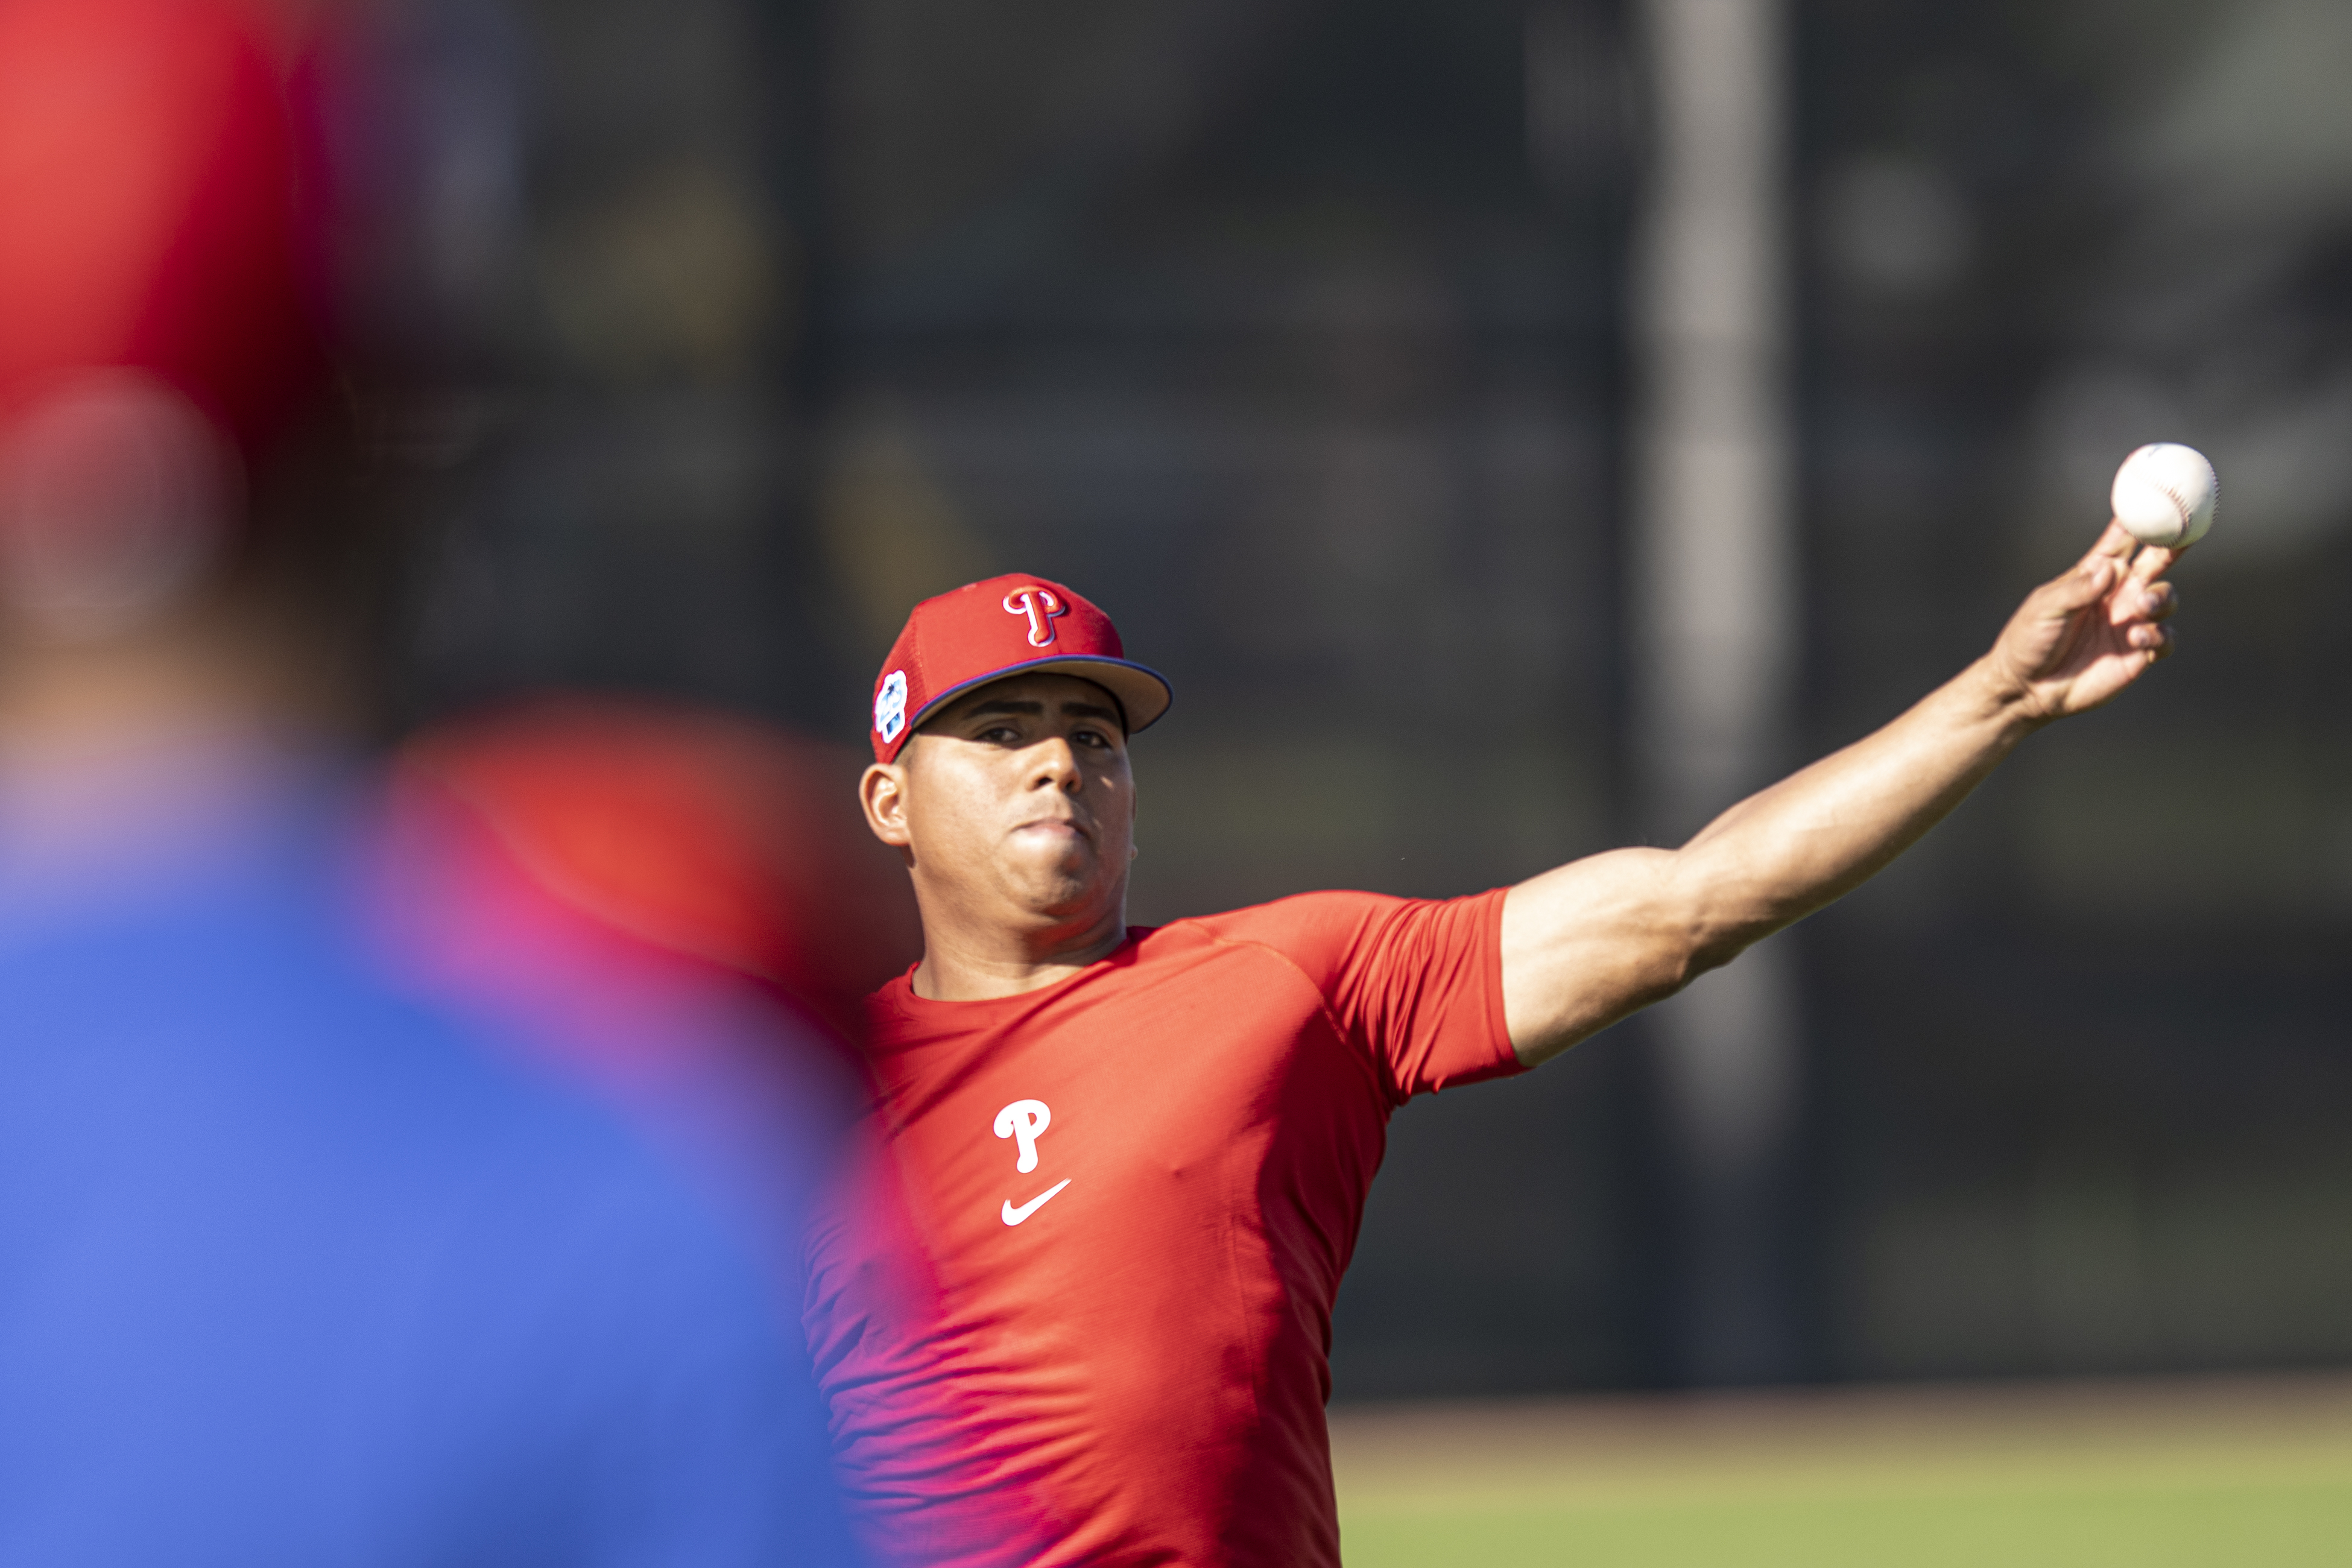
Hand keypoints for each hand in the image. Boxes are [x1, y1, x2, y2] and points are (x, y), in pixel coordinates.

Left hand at [1985, 521, 2180, 722]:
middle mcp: (2118, 593)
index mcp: (2094, 575)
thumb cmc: (2029, 640)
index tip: (2158, 497)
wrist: (2027, 688)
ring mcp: (2130, 622)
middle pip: (2156, 562)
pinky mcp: (2138, 653)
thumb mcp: (2045, 608)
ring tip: (2141, 606)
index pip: (2123, 541)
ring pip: (2166, 598)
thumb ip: (2077, 589)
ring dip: (2162, 597)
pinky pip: (2165, 637)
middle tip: (2183, 535)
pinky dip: (2159, 634)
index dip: (2140, 520)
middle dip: (2173, 546)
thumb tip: (2109, 569)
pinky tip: (2137, 638)